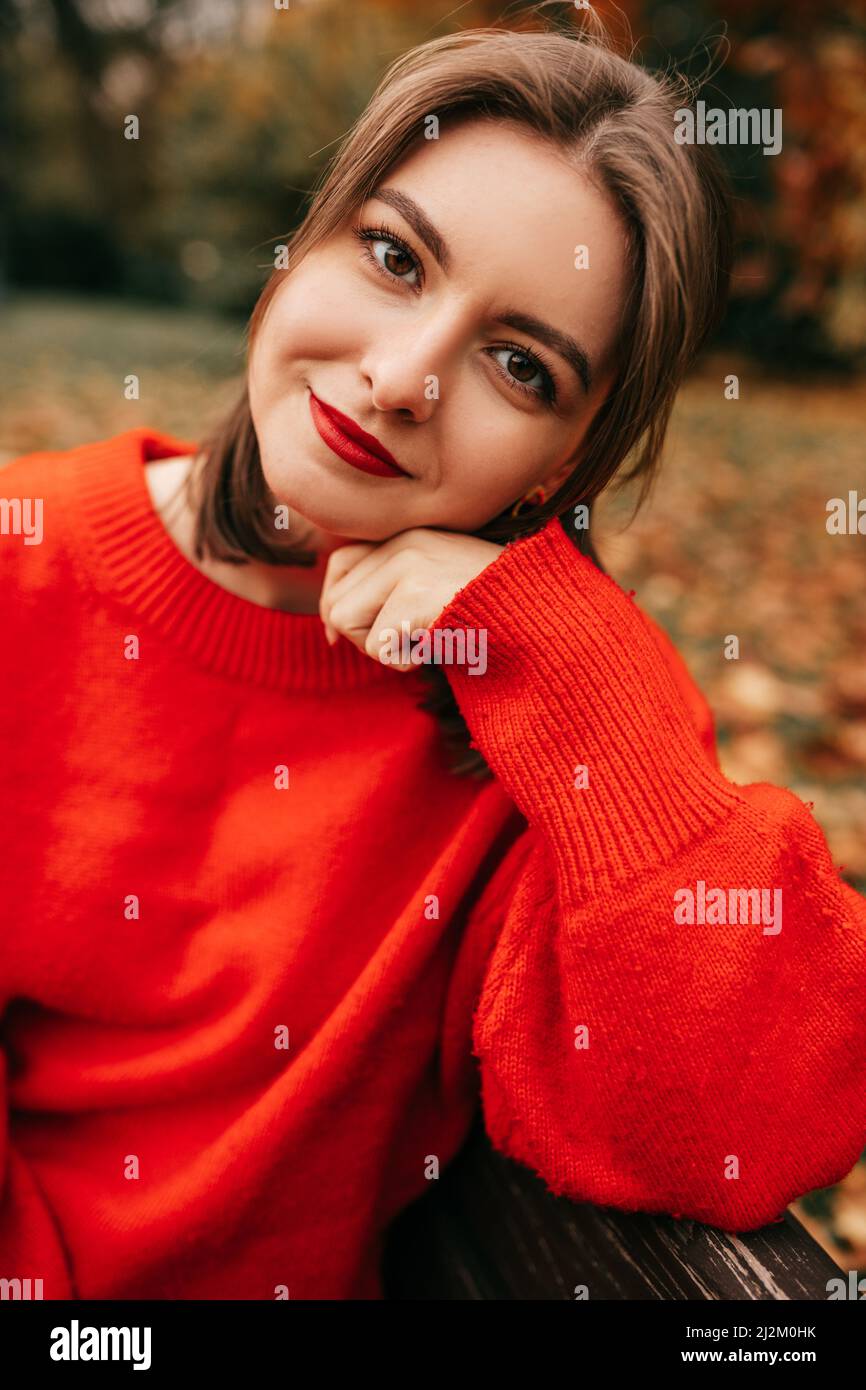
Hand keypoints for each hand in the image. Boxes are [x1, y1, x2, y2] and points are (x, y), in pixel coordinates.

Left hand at [319, 528, 503, 667]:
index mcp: (410, 534)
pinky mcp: (417, 595)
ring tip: (422, 643)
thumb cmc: (494, 611)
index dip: (337, 605)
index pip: (340, 563)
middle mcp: (404, 541)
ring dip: (381, 648)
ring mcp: (409, 565)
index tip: (344, 637)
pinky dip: (404, 661)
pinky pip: (378, 646)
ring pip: (347, 621)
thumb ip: (393, 588)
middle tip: (402, 645)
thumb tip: (333, 627)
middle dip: (361, 635)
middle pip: (337, 598)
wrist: (544, 615)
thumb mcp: (438, 584)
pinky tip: (436, 649)